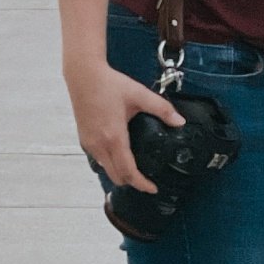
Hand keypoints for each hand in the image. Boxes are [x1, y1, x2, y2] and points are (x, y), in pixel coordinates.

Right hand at [66, 56, 186, 191]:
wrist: (83, 75)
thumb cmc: (109, 84)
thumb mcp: (139, 94)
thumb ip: (162, 109)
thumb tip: (179, 121)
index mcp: (114, 137)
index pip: (128, 171)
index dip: (141, 184)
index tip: (152, 188)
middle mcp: (99, 144)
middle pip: (116, 177)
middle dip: (132, 182)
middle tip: (147, 181)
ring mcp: (89, 143)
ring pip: (106, 169)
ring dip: (120, 173)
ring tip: (134, 169)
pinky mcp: (84, 139)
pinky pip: (98, 160)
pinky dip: (110, 164)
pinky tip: (119, 155)